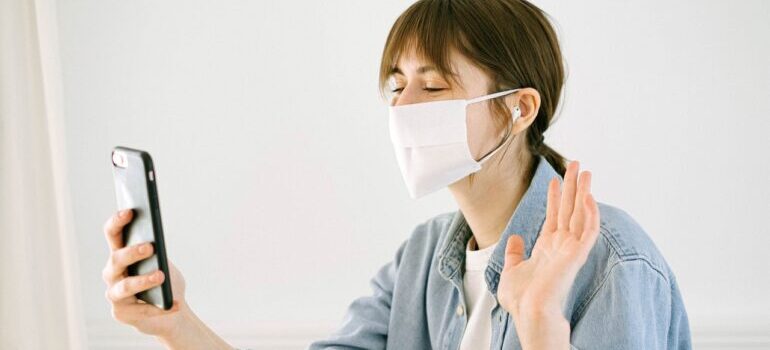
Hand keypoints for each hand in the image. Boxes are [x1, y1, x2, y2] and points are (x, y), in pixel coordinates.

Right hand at [101, 209, 186, 337]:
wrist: (169, 310)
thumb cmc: (164, 281)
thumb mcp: (163, 262)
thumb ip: (157, 251)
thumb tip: (155, 238)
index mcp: (120, 254)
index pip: (112, 234)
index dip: (117, 222)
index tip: (129, 211)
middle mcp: (112, 273)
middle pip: (116, 259)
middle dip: (132, 252)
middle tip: (150, 247)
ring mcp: (114, 294)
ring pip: (125, 286)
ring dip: (144, 280)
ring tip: (161, 276)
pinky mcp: (121, 313)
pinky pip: (141, 310)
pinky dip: (161, 307)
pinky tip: (176, 304)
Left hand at [497, 161, 599, 348]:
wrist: (528, 311)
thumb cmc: (521, 298)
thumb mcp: (512, 269)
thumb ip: (515, 253)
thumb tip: (515, 238)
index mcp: (547, 247)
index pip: (554, 216)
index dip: (555, 197)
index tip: (554, 180)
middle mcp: (561, 245)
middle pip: (570, 209)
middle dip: (572, 186)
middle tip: (575, 164)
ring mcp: (571, 249)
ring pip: (581, 214)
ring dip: (584, 192)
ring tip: (584, 171)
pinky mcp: (577, 255)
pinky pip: (588, 231)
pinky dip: (591, 214)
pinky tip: (589, 197)